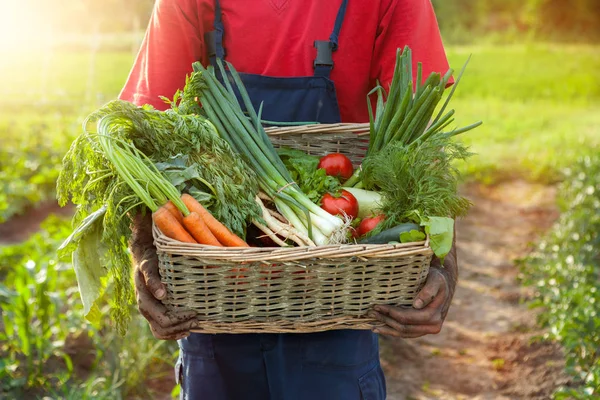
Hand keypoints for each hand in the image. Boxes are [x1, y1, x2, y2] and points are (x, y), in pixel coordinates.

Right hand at [130, 212, 196, 339]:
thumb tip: (168, 204)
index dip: (155, 284)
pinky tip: (186, 331)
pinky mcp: (151, 309)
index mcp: (144, 264)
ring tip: (192, 324)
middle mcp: (140, 285)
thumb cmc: (158, 238)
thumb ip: (163, 220)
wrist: (144, 249)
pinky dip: (170, 333)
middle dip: (171, 315)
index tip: (166, 293)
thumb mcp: (159, 228)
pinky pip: (157, 327)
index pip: (146, 275)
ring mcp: (145, 299)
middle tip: (193, 314)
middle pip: (149, 307)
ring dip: (173, 327)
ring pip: (153, 321)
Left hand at [368, 267, 452, 337]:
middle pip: (403, 327)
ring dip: (386, 328)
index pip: (407, 318)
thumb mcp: (435, 280)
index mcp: (434, 316)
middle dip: (385, 320)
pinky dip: (391, 331)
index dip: (390, 313)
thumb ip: (428, 291)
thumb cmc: (436, 279)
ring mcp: (427, 330)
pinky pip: (405, 334)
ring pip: (403, 333)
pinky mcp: (422, 330)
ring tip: (372, 322)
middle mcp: (433, 326)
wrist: (443, 284)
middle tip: (370, 312)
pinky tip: (379, 328)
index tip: (377, 305)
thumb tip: (417, 305)